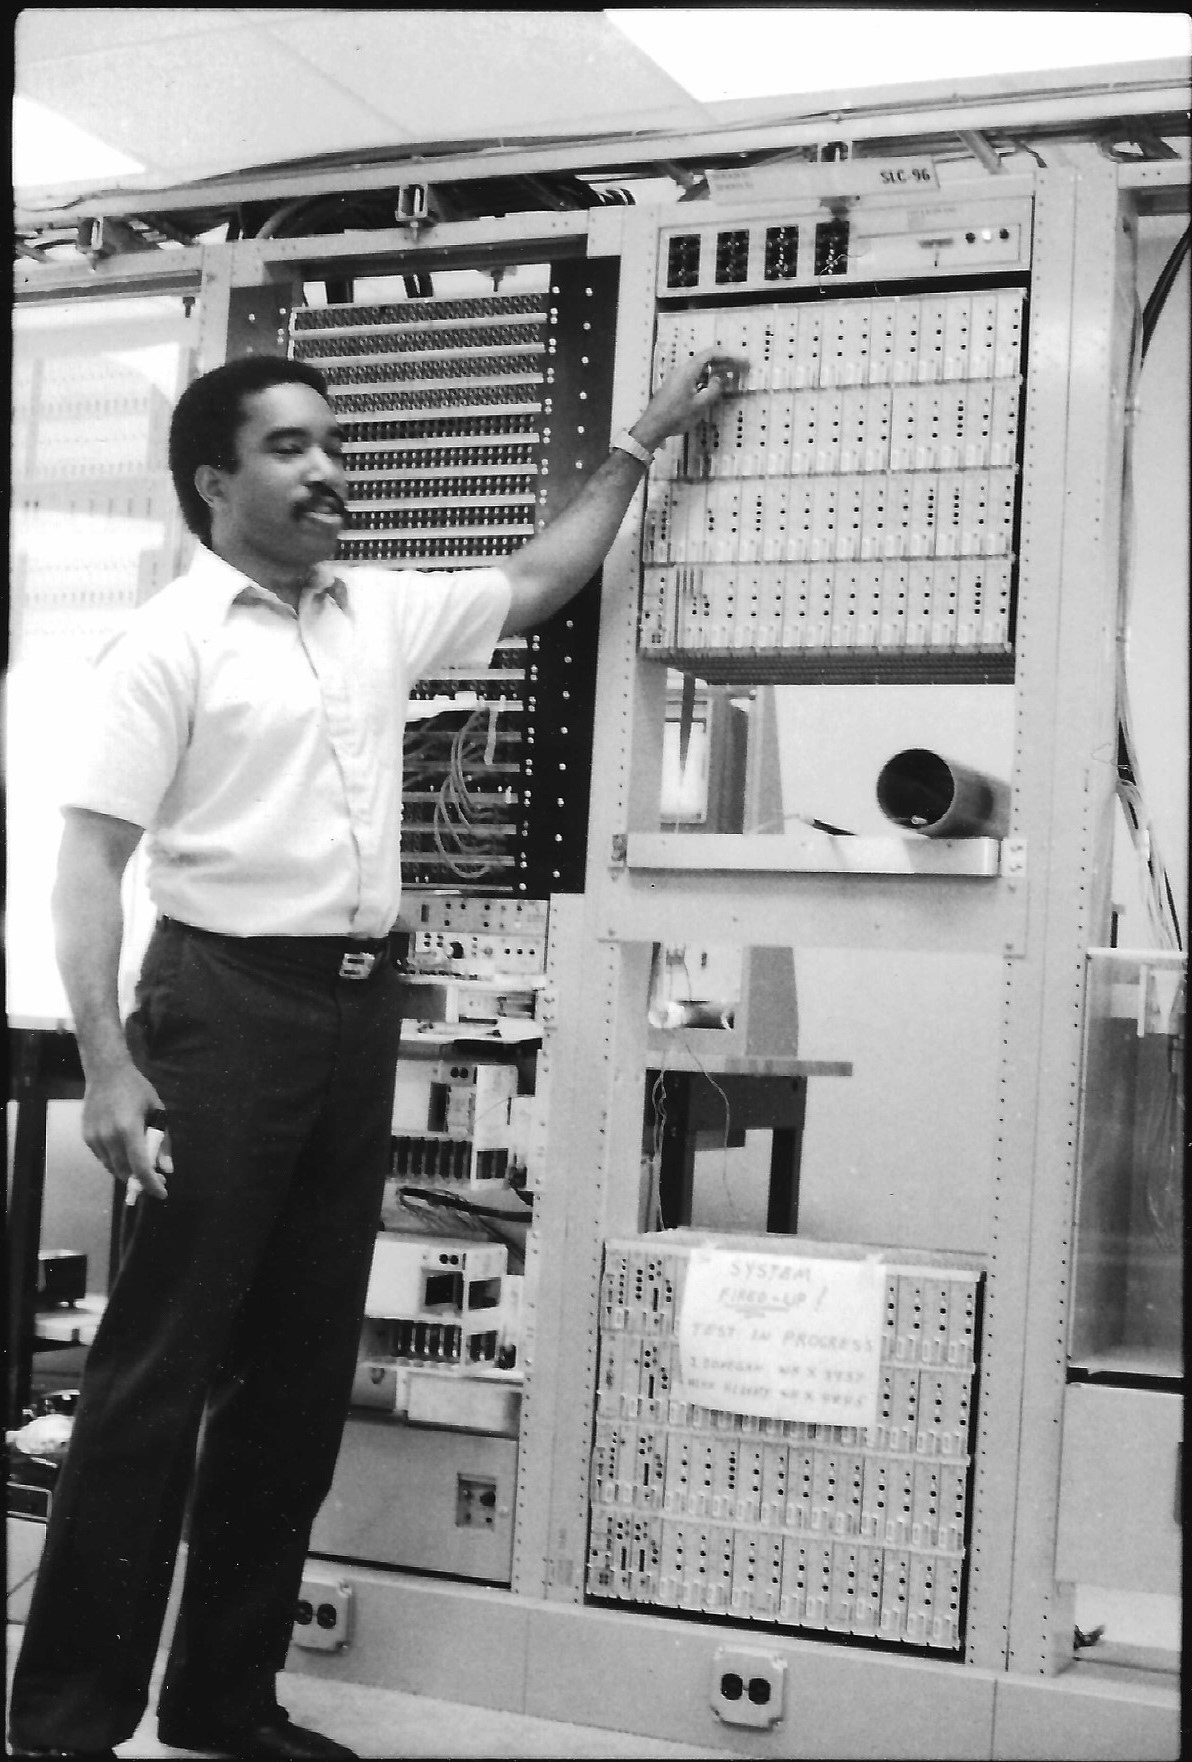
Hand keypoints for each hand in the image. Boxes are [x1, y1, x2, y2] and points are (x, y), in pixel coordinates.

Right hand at [81, 1063, 169, 1200]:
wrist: (106, 1072)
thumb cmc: (137, 1090)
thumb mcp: (157, 1111)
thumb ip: (163, 1141)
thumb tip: (167, 1169)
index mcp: (129, 1128)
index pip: (140, 1166)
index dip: (151, 1184)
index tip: (162, 1193)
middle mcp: (108, 1136)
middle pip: (125, 1172)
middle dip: (141, 1181)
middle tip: (156, 1180)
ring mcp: (94, 1137)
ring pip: (112, 1168)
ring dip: (128, 1173)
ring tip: (142, 1167)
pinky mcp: (86, 1137)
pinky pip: (103, 1159)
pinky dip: (116, 1162)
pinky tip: (125, 1153)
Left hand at [632, 348, 745, 449]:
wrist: (652, 426)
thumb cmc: (676, 416)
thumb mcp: (699, 405)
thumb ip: (714, 390)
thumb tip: (721, 379)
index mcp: (688, 370)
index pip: (711, 354)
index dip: (728, 355)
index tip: (742, 360)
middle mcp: (682, 370)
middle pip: (706, 359)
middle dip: (725, 362)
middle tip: (741, 367)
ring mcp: (678, 377)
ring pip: (700, 368)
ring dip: (716, 370)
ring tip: (731, 375)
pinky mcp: (675, 386)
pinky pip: (695, 376)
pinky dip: (707, 378)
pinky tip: (713, 386)